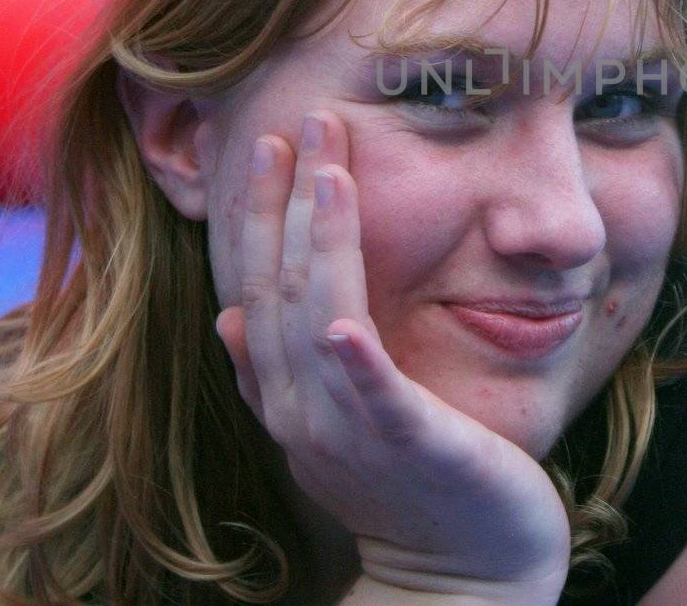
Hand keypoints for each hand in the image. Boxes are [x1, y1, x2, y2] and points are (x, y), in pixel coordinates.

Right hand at [214, 112, 570, 601]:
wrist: (460, 575)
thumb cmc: (407, 485)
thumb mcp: (333, 421)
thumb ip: (278, 372)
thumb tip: (226, 317)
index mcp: (287, 395)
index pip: (258, 288)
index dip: (261, 215)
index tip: (271, 144)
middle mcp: (304, 410)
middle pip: (280, 293)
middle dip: (287, 205)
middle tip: (299, 125)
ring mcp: (353, 432)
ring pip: (321, 324)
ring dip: (321, 247)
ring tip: (329, 173)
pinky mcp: (412, 450)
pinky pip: (376, 400)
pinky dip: (356, 360)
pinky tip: (344, 320)